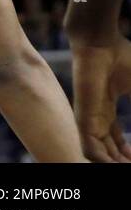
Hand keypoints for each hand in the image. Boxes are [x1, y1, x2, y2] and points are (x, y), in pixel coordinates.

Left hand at [69, 35, 130, 161]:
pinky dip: (103, 161)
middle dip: (120, 160)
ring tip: (127, 167)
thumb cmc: (121, 59)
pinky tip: (117, 165)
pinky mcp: (82, 116)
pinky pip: (89, 148)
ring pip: (97, 153)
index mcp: (106, 109)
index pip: (114, 139)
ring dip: (113, 164)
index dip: (125, 152)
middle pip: (106, 149)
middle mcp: (95, 116)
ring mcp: (87, 117)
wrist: (99, 42)